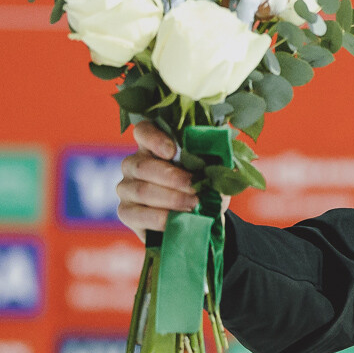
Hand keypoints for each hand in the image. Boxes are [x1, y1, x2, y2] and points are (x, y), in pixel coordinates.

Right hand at [116, 121, 227, 239]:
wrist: (197, 220)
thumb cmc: (202, 188)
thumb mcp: (212, 174)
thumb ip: (215, 163)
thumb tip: (227, 162)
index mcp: (153, 146)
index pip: (143, 132)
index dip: (155, 139)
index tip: (173, 151)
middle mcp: (134, 164)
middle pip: (142, 165)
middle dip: (171, 177)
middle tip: (194, 186)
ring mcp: (126, 188)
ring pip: (142, 190)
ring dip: (170, 198)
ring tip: (192, 204)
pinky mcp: (126, 212)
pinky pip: (137, 214)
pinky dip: (158, 218)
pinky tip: (174, 219)